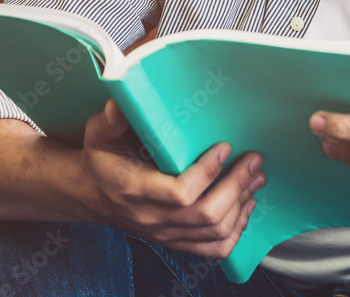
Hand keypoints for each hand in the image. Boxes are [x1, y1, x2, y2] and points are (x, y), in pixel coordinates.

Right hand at [78, 100, 264, 257]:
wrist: (92, 195)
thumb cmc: (102, 160)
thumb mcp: (98, 135)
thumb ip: (110, 119)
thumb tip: (122, 100)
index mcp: (134, 191)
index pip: (180, 193)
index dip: (208, 172)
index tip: (225, 146)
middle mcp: (151, 218)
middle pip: (205, 214)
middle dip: (236, 186)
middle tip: (253, 160)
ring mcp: (165, 234)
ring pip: (214, 231)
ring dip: (242, 203)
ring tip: (257, 177)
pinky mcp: (176, 241)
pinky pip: (214, 248)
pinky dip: (237, 229)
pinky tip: (246, 205)